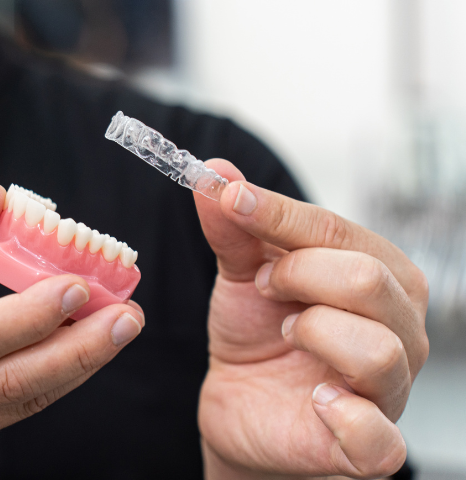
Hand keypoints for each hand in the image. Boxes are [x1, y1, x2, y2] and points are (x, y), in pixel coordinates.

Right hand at [0, 184, 143, 479]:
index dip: (28, 316)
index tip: (79, 284)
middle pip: (6, 382)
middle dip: (77, 350)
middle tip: (127, 315)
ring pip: (18, 405)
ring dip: (77, 366)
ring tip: (120, 328)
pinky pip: (11, 412)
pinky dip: (52, 380)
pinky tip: (81, 347)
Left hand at [195, 161, 428, 479]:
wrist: (241, 404)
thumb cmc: (258, 333)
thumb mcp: (241, 273)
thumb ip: (234, 226)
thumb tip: (216, 172)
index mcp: (380, 273)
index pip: (338, 230)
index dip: (278, 214)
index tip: (229, 200)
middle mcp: (401, 327)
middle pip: (367, 280)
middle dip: (296, 274)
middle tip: (263, 287)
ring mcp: (391, 389)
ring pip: (377, 348)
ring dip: (313, 332)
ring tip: (285, 333)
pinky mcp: (368, 446)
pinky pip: (379, 438)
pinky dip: (345, 418)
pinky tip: (315, 400)